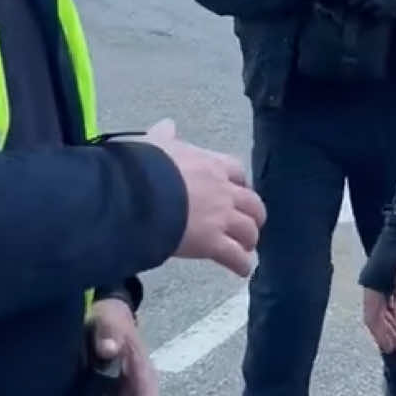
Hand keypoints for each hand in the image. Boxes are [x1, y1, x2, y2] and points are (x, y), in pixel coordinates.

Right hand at [142, 120, 264, 276]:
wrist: (142, 193)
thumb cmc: (146, 167)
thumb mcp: (155, 145)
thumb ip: (165, 136)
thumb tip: (167, 125)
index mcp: (211, 165)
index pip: (236, 171)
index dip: (240, 183)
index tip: (238, 191)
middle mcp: (223, 190)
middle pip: (252, 202)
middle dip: (254, 214)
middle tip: (250, 224)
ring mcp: (221, 217)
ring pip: (248, 229)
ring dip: (250, 239)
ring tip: (247, 248)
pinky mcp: (213, 243)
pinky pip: (234, 256)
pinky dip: (241, 264)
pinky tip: (242, 270)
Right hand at [363, 248, 395, 353]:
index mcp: (372, 288)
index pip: (372, 318)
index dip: (381, 335)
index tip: (392, 348)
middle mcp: (371, 287)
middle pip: (375, 317)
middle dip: (386, 333)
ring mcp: (378, 282)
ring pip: (381, 311)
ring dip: (389, 325)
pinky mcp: (386, 278)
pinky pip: (386, 302)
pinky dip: (392, 314)